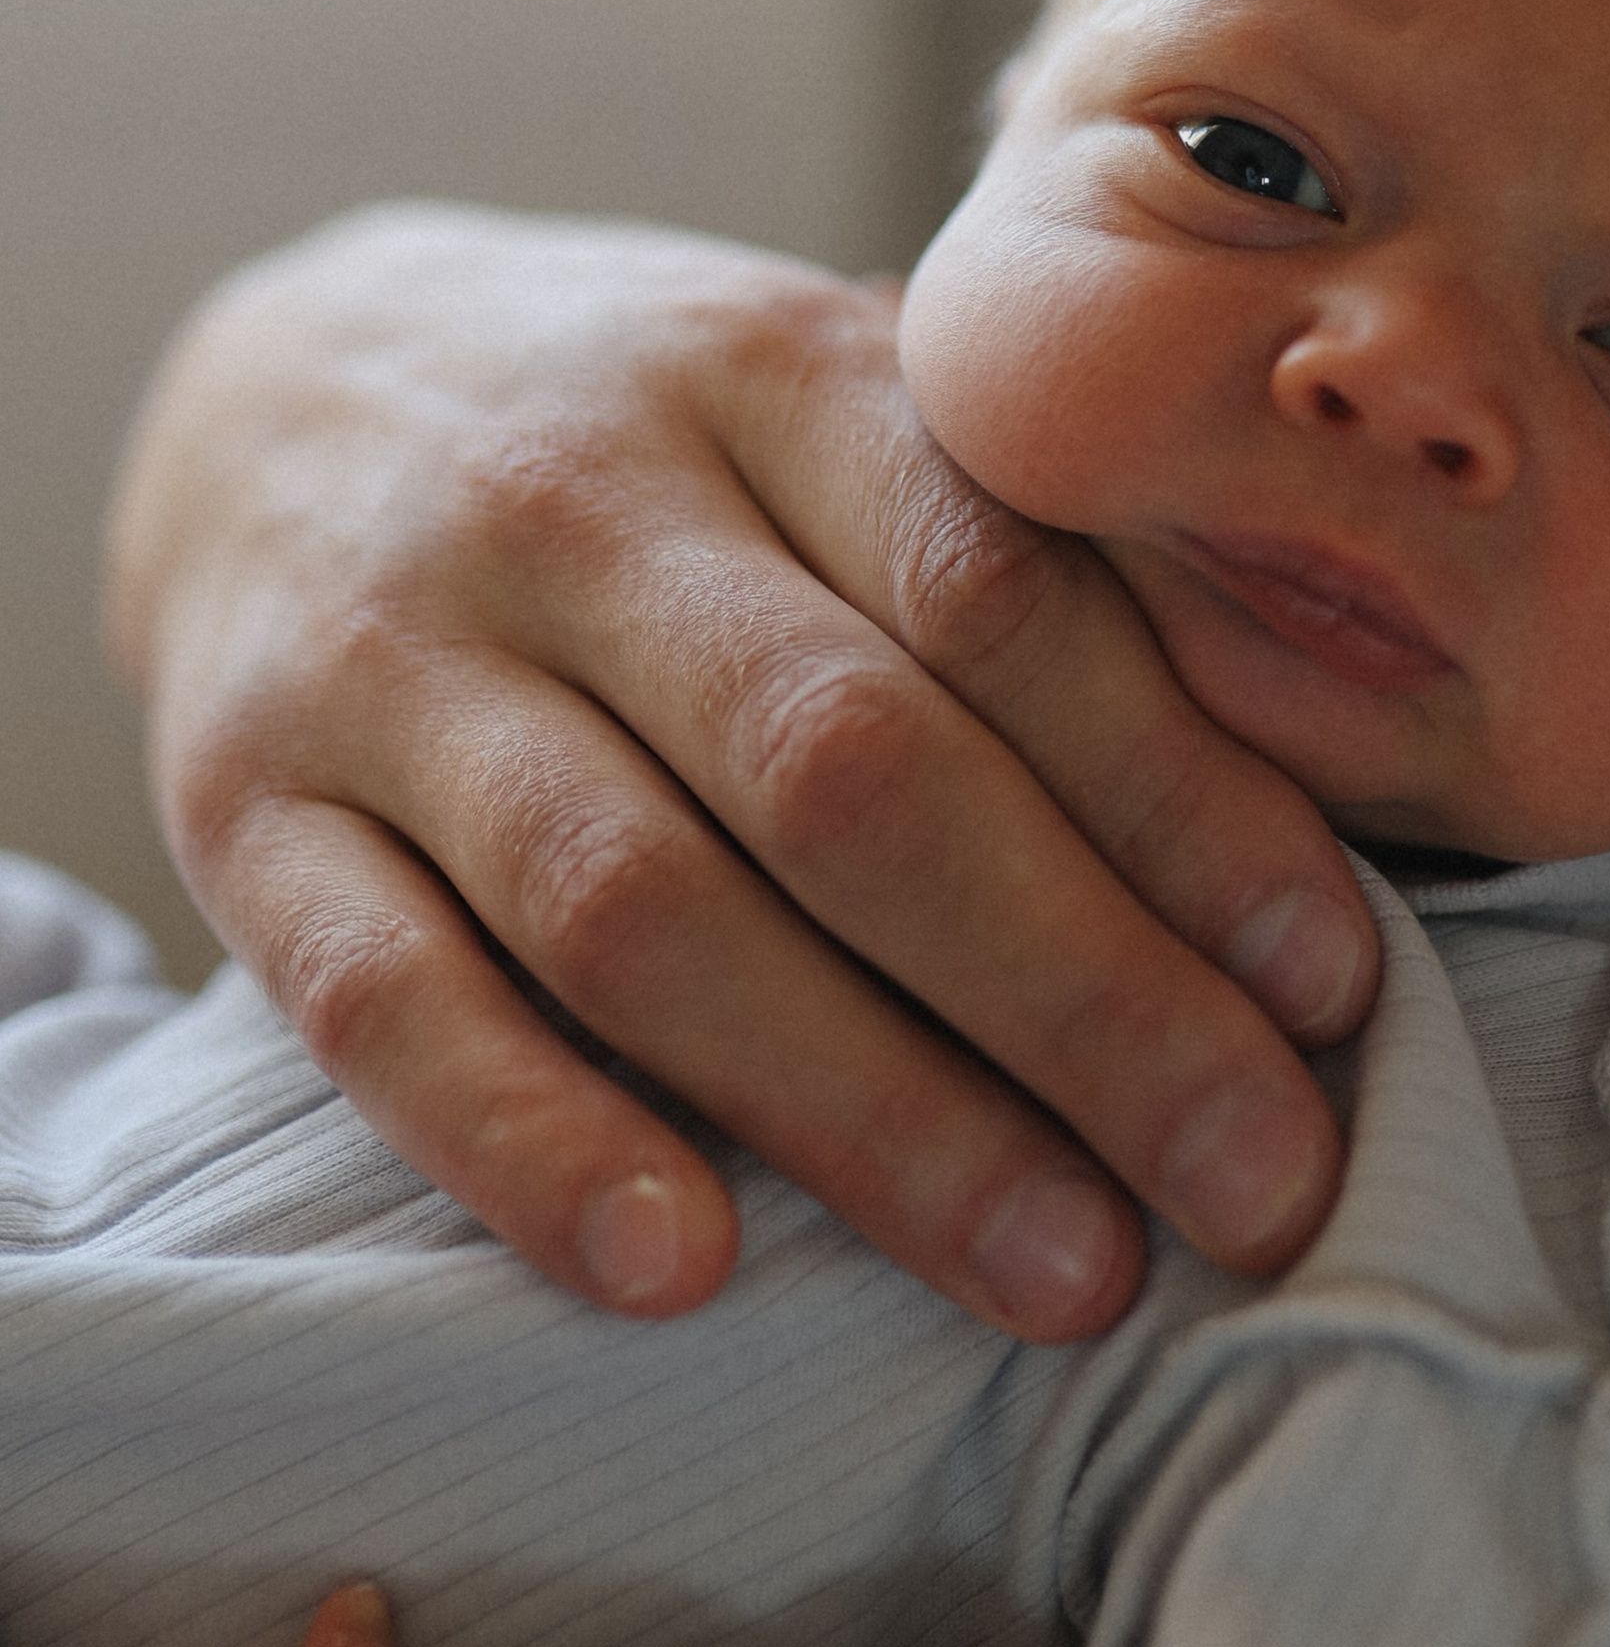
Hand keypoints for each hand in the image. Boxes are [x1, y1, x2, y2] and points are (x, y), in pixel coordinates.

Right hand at [108, 208, 1378, 1335]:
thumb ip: (1036, 558)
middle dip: (1082, 996)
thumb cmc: (667, 444)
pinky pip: (381, 999)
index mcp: (776, 372)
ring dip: (871, 1112)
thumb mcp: (843, 406)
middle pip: (850, 770)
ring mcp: (392, 657)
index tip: (1332, 985)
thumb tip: (1315, 806)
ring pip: (642, 903)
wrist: (285, 381)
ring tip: (1066, 1273)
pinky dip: (533, 1143)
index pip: (1003, 597)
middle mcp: (577, 499)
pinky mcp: (239, 808)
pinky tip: (688, 1271)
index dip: (1182, 799)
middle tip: (1258, 1183)